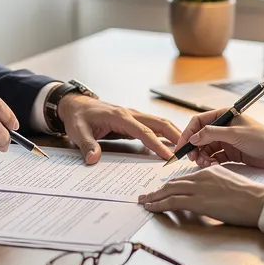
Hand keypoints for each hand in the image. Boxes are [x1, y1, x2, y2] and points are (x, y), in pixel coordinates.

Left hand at [57, 94, 180, 163]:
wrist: (75, 105)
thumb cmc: (78, 117)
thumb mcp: (78, 132)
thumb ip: (87, 146)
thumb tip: (93, 160)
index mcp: (120, 117)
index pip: (144, 132)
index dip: (157, 145)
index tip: (168, 156)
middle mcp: (130, 114)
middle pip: (159, 123)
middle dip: (175, 135)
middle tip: (188, 150)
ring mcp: (133, 116)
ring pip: (159, 123)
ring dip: (173, 133)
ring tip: (185, 148)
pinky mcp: (132, 121)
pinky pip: (152, 127)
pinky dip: (164, 134)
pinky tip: (171, 144)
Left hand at [138, 164, 263, 226]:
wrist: (258, 201)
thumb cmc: (251, 196)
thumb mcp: (231, 183)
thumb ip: (217, 186)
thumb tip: (210, 195)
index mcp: (210, 171)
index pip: (185, 178)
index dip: (171, 185)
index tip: (164, 189)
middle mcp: (202, 176)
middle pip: (173, 182)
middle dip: (158, 190)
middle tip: (147, 195)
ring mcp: (199, 188)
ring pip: (169, 190)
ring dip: (154, 197)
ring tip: (144, 202)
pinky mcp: (197, 201)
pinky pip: (172, 201)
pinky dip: (159, 204)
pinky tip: (151, 207)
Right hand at [178, 110, 263, 169]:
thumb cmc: (262, 138)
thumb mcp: (235, 134)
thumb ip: (212, 134)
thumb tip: (193, 138)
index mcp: (224, 115)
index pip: (198, 122)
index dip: (188, 134)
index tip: (181, 146)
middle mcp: (223, 127)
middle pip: (200, 137)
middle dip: (194, 148)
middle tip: (193, 159)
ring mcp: (226, 141)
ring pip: (206, 148)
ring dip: (202, 157)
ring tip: (205, 164)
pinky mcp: (231, 153)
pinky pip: (214, 157)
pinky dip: (210, 162)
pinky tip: (212, 166)